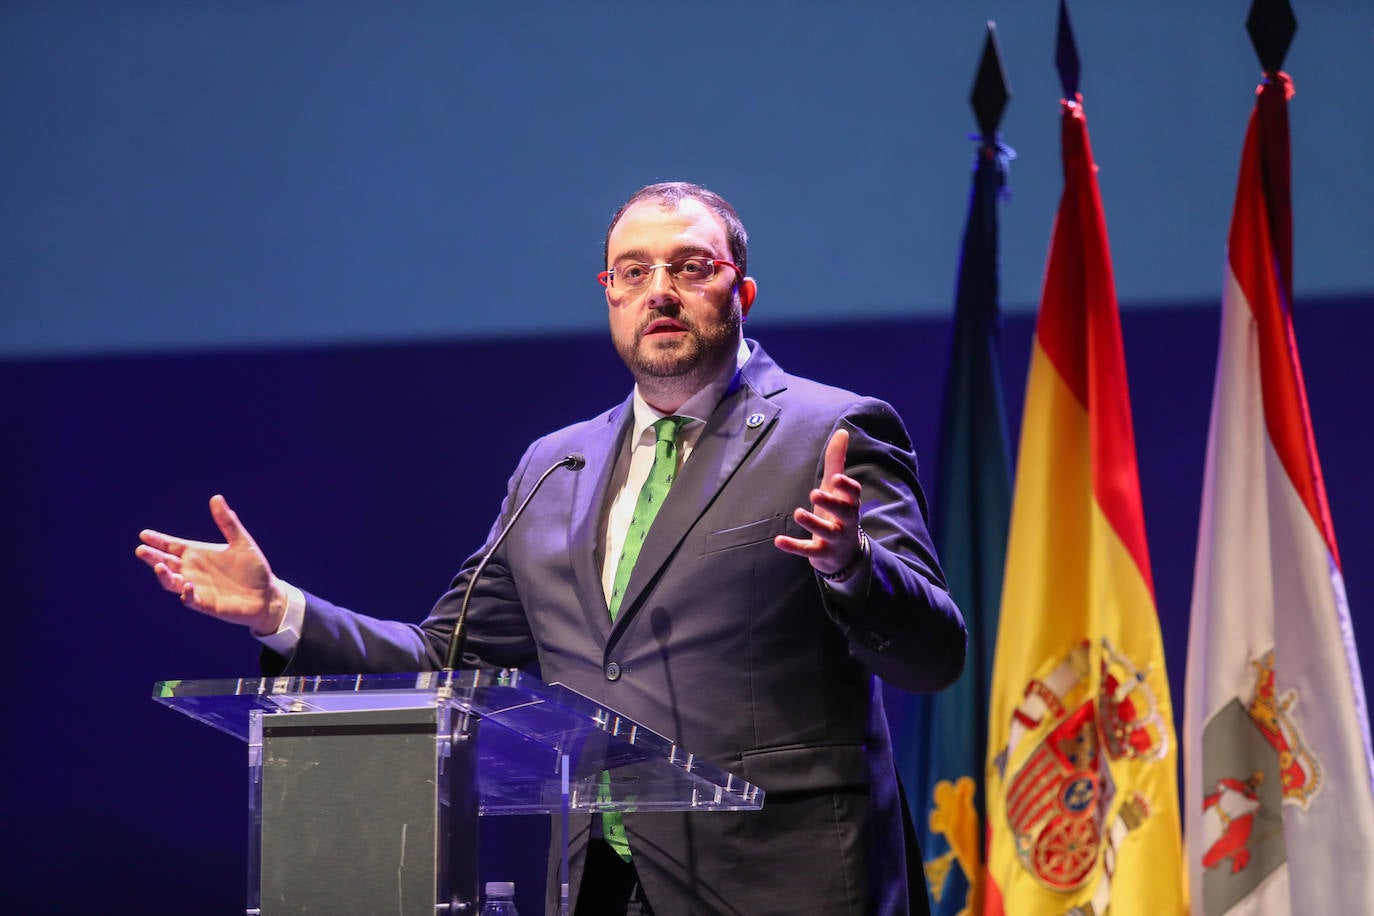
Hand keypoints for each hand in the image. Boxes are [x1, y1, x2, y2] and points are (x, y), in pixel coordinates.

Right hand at [135, 495, 286, 633]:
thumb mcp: (241, 542)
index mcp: (198, 554)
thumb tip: (216, 498)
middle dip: (153, 557)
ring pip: (171, 582)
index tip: (144, 534)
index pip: (173, 546)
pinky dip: (186, 593)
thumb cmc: (253, 568)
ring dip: (164, 575)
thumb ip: (227, 522)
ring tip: (159, 566)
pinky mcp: (205, 604)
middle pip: (166, 563)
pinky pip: (190, 600)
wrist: (266, 595)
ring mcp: (197, 588)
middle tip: (141, 550)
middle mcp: (193, 571)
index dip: (158, 541)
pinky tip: (187, 585)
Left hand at [774, 428, 863, 574]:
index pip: (854, 494)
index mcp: (849, 503)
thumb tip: (842, 431)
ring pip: (826, 531)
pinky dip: (794, 547)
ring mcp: (834, 539)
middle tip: (814, 493)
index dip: (847, 487)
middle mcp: (845, 521)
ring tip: (797, 512)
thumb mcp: (836, 488)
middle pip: (843, 512)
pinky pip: (808, 550)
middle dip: (831, 502)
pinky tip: (778, 541)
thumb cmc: (838, 513)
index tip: (837, 478)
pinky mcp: (821, 553)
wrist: (843, 555)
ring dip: (812, 522)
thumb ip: (837, 461)